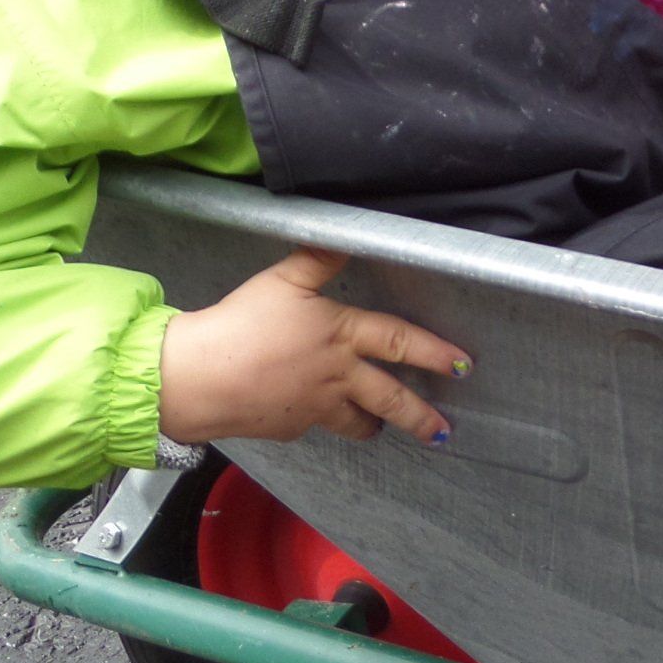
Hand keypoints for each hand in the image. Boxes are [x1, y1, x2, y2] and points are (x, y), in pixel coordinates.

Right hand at [157, 246, 469, 446]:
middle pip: (389, 397)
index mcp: (341, 335)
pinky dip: (320, 421)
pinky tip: (314, 416)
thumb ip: (319, 257)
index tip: (463, 366)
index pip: (399, 341)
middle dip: (420, 415)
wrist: (198, 379)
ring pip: (356, 421)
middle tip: (443, 431)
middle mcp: (337, 375)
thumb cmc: (242, 324)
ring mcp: (314, 407)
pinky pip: (313, 425)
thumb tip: (347, 231)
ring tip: (386, 430)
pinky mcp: (289, 428)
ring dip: (374, 425)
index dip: (434, 352)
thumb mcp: (283, 280)